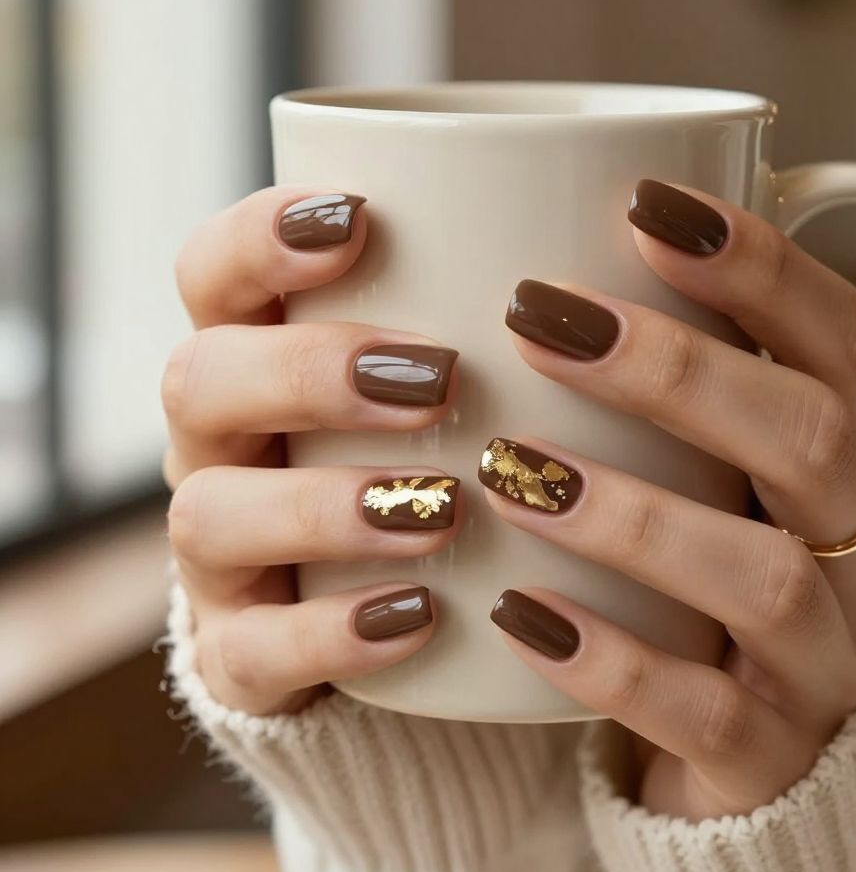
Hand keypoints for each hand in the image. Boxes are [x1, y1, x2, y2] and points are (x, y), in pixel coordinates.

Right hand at [163, 188, 461, 714]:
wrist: (402, 613)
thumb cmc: (442, 459)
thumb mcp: (462, 381)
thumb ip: (503, 319)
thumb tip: (638, 226)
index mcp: (260, 357)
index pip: (214, 274)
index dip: (261, 237)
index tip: (360, 218)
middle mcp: (224, 447)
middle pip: (201, 381)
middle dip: (308, 371)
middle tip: (436, 380)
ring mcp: (222, 555)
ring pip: (210, 516)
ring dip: (325, 507)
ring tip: (442, 508)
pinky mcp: (241, 652)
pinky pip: (251, 650)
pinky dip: (334, 633)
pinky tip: (421, 615)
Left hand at [483, 179, 855, 818]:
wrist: (765, 759)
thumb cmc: (706, 578)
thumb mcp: (713, 475)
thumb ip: (669, 392)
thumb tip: (545, 260)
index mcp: (846, 460)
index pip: (839, 339)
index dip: (758, 265)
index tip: (642, 202)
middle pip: (805, 440)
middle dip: (676, 370)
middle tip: (536, 318)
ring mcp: (823, 660)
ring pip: (764, 578)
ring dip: (631, 515)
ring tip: (509, 470)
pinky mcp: (773, 758)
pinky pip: (706, 713)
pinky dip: (609, 659)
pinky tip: (518, 612)